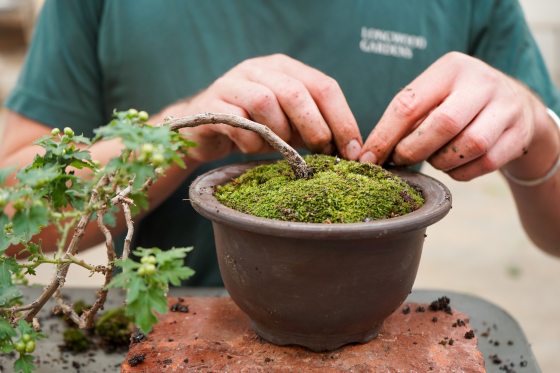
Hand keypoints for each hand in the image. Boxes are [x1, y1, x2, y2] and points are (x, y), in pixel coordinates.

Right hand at [160, 54, 361, 162]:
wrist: (202, 129)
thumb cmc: (253, 127)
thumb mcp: (288, 124)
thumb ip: (312, 128)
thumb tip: (347, 150)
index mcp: (284, 68)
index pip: (323, 86)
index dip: (342, 119)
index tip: (353, 150)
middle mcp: (259, 69)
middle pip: (295, 92)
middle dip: (314, 126)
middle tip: (321, 151)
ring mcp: (232, 83)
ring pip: (265, 102)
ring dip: (278, 132)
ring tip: (276, 147)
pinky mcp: (212, 104)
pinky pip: (238, 122)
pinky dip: (251, 141)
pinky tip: (252, 148)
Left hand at [360, 52, 550, 180]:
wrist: (513, 105)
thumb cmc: (456, 103)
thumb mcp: (433, 96)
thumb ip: (406, 118)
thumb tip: (370, 154)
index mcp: (451, 68)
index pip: (409, 104)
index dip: (385, 136)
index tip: (368, 158)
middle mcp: (481, 82)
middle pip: (442, 125)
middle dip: (413, 150)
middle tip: (400, 160)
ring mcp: (505, 107)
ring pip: (468, 146)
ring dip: (441, 162)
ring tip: (433, 159)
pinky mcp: (519, 133)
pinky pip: (485, 163)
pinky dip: (461, 172)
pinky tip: (454, 166)